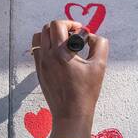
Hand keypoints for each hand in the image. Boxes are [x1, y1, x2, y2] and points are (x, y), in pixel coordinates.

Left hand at [30, 19, 108, 137]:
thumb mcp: (99, 66)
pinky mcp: (39, 72)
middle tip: (73, 36)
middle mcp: (46, 56)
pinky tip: (59, 55)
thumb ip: (100, 45)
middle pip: (46, 29)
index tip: (80, 31)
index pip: (57, 25)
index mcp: (60, 52)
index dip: (70, 23)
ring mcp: (40, 65)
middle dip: (61, 27)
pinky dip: (46, 47)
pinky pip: (37, 52)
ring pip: (38, 39)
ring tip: (64, 43)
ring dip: (50, 36)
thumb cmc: (86, 92)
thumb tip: (92, 36)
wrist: (71, 114)